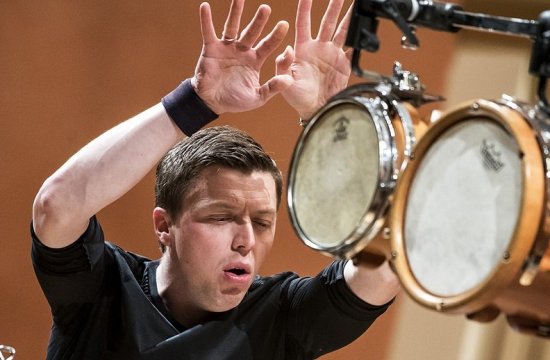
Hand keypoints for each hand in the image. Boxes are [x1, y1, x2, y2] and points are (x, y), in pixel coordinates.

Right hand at [193, 0, 292, 113]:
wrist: (213, 103)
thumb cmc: (236, 100)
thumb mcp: (257, 97)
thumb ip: (272, 88)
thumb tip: (289, 80)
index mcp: (255, 60)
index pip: (268, 46)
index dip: (275, 36)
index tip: (284, 24)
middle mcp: (242, 50)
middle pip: (252, 32)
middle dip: (259, 21)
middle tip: (266, 8)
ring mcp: (227, 48)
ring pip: (232, 27)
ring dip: (236, 12)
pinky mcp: (211, 48)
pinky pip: (208, 32)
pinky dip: (206, 20)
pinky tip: (205, 6)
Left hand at [276, 0, 352, 119]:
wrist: (316, 109)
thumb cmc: (298, 98)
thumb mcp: (285, 82)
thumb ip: (283, 66)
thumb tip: (286, 49)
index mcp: (302, 49)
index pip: (303, 23)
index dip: (305, 9)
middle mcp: (318, 48)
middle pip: (326, 21)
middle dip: (333, 6)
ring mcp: (331, 54)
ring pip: (341, 30)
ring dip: (348, 17)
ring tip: (355, 4)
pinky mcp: (343, 62)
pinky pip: (352, 47)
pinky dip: (358, 37)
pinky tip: (362, 27)